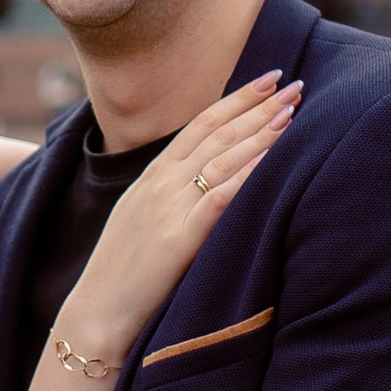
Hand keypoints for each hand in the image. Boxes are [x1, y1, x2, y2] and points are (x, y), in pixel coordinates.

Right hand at [60, 73, 299, 367]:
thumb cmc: (123, 271)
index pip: (201, 123)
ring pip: (222, 158)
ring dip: (260, 133)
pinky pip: (218, 199)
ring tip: (292, 112)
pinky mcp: (177, 239)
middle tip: (295, 84)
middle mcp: (161, 183)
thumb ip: (170, 191)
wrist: (96, 311)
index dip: (237, 98)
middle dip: (259, 105)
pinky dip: (245, 176)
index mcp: (152, 175)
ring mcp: (168, 207)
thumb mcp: (141, 215)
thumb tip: (207, 174)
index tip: (268, 78)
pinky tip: (269, 160)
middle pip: (218, 132)